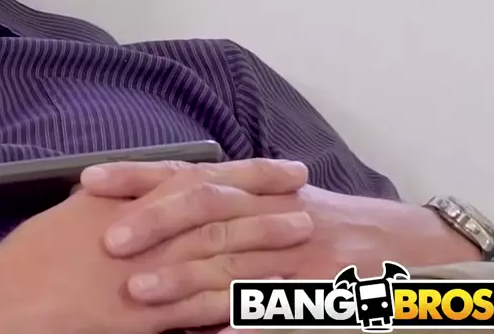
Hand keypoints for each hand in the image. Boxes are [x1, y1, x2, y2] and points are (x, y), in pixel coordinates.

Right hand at [0, 158, 313, 333]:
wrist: (7, 297)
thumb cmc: (31, 256)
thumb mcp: (73, 212)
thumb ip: (114, 199)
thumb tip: (138, 186)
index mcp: (130, 202)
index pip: (201, 179)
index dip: (248, 173)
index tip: (285, 169)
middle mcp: (147, 232)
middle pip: (220, 215)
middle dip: (268, 208)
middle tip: (308, 204)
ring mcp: (150, 274)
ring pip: (221, 257)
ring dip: (265, 250)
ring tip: (302, 245)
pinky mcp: (147, 317)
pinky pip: (203, 308)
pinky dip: (237, 303)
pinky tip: (269, 300)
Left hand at [81, 159, 482, 300]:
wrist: (404, 245)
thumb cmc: (320, 222)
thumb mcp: (268, 198)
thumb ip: (212, 199)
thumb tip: (137, 203)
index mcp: (252, 188)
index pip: (185, 174)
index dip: (138, 176)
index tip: (89, 181)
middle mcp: (272, 212)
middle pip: (206, 211)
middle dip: (155, 225)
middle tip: (110, 244)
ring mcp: (299, 255)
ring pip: (234, 265)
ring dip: (185, 281)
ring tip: (139, 296)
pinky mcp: (324, 297)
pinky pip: (282, 313)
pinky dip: (250, 323)